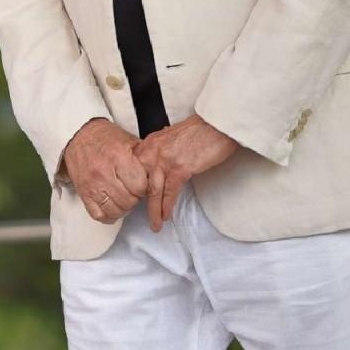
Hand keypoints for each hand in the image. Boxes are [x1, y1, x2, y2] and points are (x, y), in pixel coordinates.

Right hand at [61, 118, 149, 224]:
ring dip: (124, 208)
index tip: (143, 184)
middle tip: (134, 191)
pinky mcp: (83, 192)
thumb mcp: (129, 141)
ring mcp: (91, 184)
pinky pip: (98, 214)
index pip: (140, 186)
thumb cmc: (106, 138)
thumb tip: (158, 177)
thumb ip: (144, 159)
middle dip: (135, 198)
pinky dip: (109, 215)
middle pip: (128, 200)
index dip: (145, 188)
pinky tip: (113, 208)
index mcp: (118, 157)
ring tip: (125, 199)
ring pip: (115, 210)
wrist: (79, 135)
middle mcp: (103, 172)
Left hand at [133, 115, 237, 231]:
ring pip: (153, 190)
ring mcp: (164, 160)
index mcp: (149, 144)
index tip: (133, 199)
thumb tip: (156, 162)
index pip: (134, 169)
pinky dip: (167, 206)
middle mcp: (152, 151)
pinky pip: (170, 192)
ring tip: (155, 224)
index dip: (133, 186)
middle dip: (139, 202)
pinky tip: (166, 216)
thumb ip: (159, 151)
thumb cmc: (199, 131)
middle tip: (139, 217)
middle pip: (140, 182)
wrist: (217, 124)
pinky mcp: (180, 168)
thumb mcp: (170, 138)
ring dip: (153, 210)